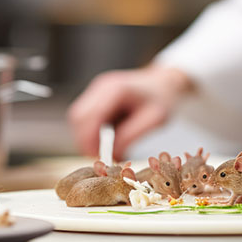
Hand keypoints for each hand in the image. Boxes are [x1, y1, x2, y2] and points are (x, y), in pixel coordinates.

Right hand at [68, 65, 192, 159]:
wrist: (163, 82)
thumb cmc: (162, 99)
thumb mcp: (154, 119)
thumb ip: (131, 135)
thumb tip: (111, 153)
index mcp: (115, 89)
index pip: (89, 116)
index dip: (89, 140)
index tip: (99, 158)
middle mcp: (100, 87)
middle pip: (77, 117)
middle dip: (85, 142)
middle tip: (103, 159)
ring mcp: (95, 91)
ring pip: (77, 119)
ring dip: (87, 138)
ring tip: (108, 151)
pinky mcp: (95, 98)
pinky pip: (84, 119)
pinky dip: (91, 133)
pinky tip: (108, 141)